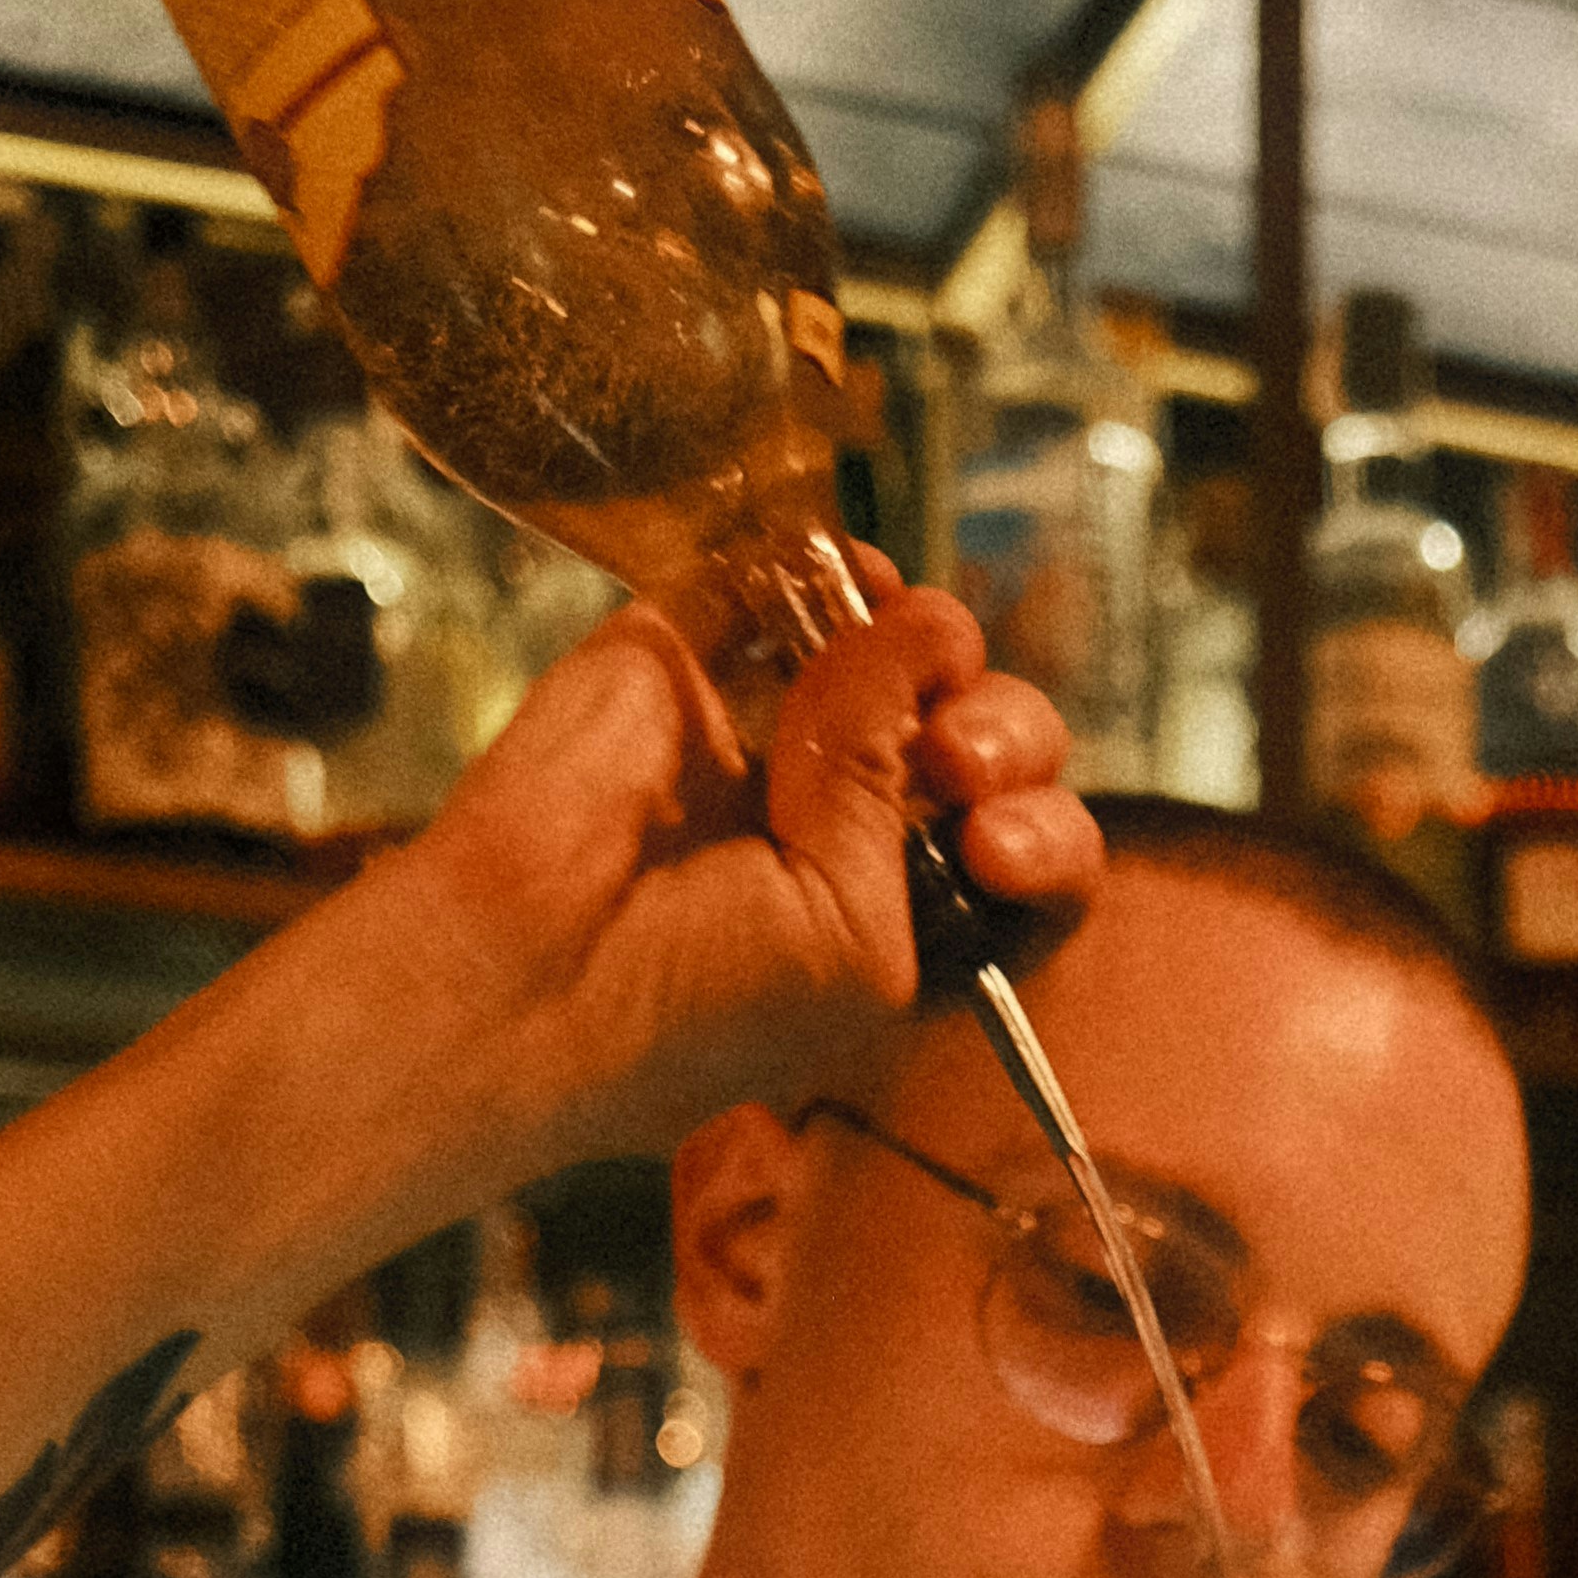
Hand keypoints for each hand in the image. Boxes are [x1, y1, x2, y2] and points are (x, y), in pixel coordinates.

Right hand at [354, 557, 1100, 1174]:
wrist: (530, 973)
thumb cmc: (692, 1009)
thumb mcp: (853, 940)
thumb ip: (894, 791)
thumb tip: (927, 623)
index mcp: (911, 927)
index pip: (1033, 863)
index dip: (1046, 838)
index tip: (997, 848)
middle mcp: (855, 828)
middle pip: (994, 749)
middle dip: (1007, 742)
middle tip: (950, 766)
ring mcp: (777, 732)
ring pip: (913, 655)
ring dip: (940, 653)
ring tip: (903, 684)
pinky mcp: (700, 652)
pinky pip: (790, 579)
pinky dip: (839, 568)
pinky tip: (857, 585)